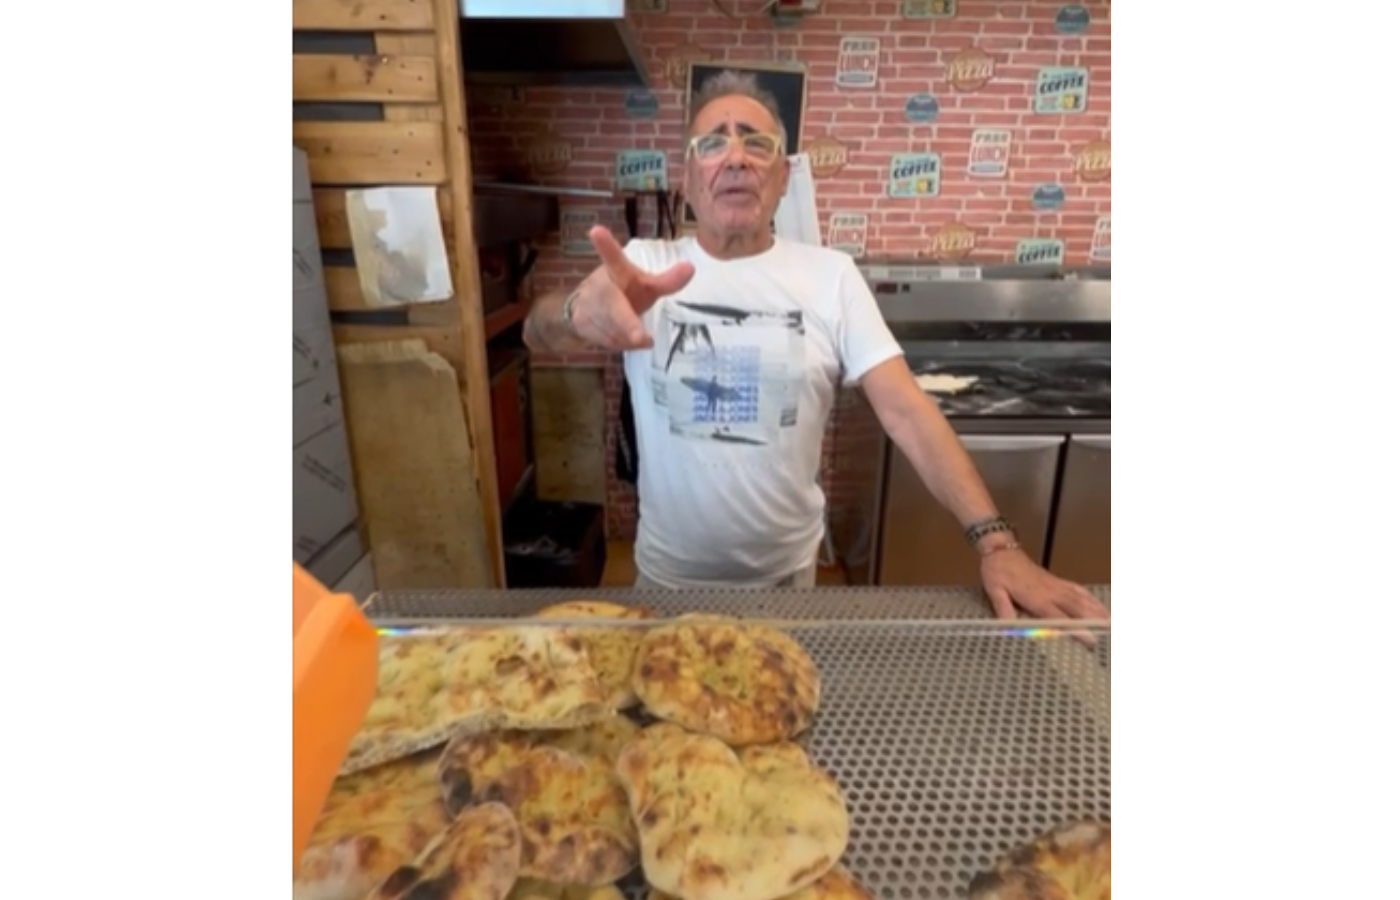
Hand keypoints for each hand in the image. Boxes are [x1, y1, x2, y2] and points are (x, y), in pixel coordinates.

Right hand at [569, 226, 695, 350]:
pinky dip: (622, 344)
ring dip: (630, 337)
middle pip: (614, 309)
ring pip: (616, 332)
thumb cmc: (623, 292)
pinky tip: (626, 339)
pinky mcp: (582, 325)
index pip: (611, 257)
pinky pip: (610, 341)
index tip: (596, 230)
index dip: (605, 245)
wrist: (586, 308)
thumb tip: (691, 267)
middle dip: (627, 324)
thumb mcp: (646, 285)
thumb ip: (667, 281)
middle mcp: (599, 286)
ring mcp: (587, 306)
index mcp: (616, 270)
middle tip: (641, 338)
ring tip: (640, 336)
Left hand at [978, 547, 1108, 637]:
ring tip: (1111, 620)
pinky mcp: (1055, 579)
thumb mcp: (994, 590)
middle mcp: (1050, 591)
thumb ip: (1003, 608)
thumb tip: (1009, 626)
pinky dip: (1088, 596)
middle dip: (1094, 620)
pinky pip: (1075, 588)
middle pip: (1076, 607)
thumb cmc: (997, 571)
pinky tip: (1096, 603)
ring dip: (1096, 609)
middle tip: (1110, 632)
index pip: (1059, 616)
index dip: (1076, 628)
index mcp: (1035, 597)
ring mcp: (1054, 584)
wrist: (1001, 549)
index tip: (1091, 638)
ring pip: (1080, 597)